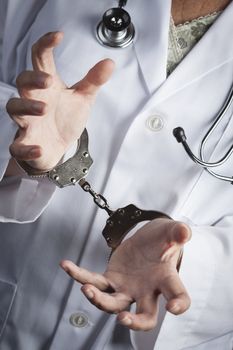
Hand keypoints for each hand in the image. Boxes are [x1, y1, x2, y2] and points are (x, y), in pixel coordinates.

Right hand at [6, 32, 113, 170]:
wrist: (58, 147)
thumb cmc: (65, 119)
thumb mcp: (82, 99)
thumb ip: (93, 81)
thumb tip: (109, 63)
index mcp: (48, 87)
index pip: (40, 59)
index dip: (46, 45)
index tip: (58, 36)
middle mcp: (34, 100)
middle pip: (23, 82)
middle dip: (32, 79)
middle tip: (48, 81)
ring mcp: (28, 122)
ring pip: (14, 108)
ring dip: (25, 107)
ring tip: (43, 109)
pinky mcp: (25, 143)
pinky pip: (17, 146)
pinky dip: (26, 148)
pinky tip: (39, 148)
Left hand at [61, 218, 191, 330]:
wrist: (149, 240)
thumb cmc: (163, 240)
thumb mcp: (171, 232)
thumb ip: (178, 232)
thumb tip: (184, 233)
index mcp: (166, 279)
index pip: (178, 295)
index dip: (179, 304)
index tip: (174, 308)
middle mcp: (147, 291)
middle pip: (145, 316)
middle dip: (134, 322)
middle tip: (123, 319)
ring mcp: (127, 288)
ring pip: (113, 303)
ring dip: (99, 300)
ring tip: (86, 288)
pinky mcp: (111, 280)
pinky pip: (94, 281)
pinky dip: (79, 275)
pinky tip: (66, 265)